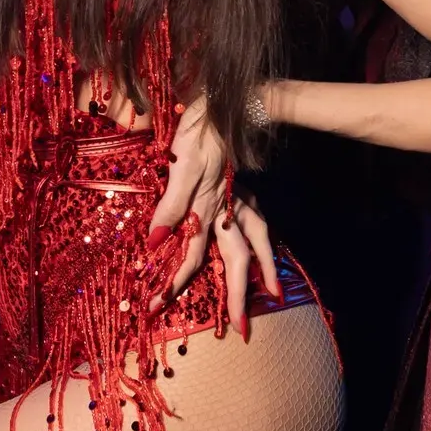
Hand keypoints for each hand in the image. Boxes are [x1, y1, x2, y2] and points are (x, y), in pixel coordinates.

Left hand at [146, 98, 281, 335]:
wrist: (230, 100)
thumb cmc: (200, 130)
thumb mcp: (181, 166)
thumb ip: (171, 204)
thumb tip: (156, 242)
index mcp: (210, 209)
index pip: (190, 256)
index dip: (173, 284)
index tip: (156, 308)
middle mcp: (228, 209)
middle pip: (236, 261)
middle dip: (237, 297)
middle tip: (243, 330)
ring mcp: (240, 197)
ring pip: (257, 242)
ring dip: (263, 271)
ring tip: (274, 294)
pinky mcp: (243, 184)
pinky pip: (259, 221)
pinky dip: (265, 240)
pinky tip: (266, 244)